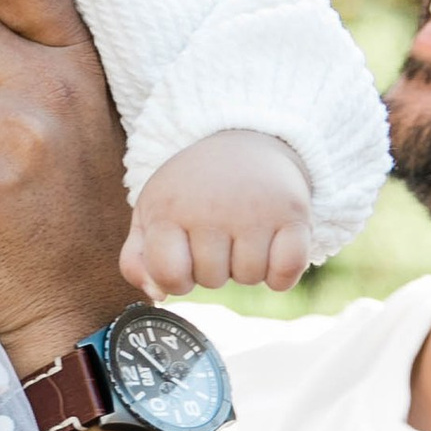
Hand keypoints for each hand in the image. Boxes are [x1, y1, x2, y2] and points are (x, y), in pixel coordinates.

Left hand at [123, 131, 312, 298]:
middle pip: (212, 281)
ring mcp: (253, 210)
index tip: (185, 258)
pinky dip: (281, 272)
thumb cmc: (194, 187)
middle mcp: (210, 207)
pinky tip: (272, 248)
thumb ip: (138, 259)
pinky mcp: (292, 212)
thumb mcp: (153, 212)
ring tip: (243, 234)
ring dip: (247, 267)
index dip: (178, 279)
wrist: (247, 137)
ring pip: (249, 278)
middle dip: (215, 268)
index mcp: (168, 208)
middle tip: (219, 234)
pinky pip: (287, 272)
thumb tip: (159, 294)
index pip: (170, 276)